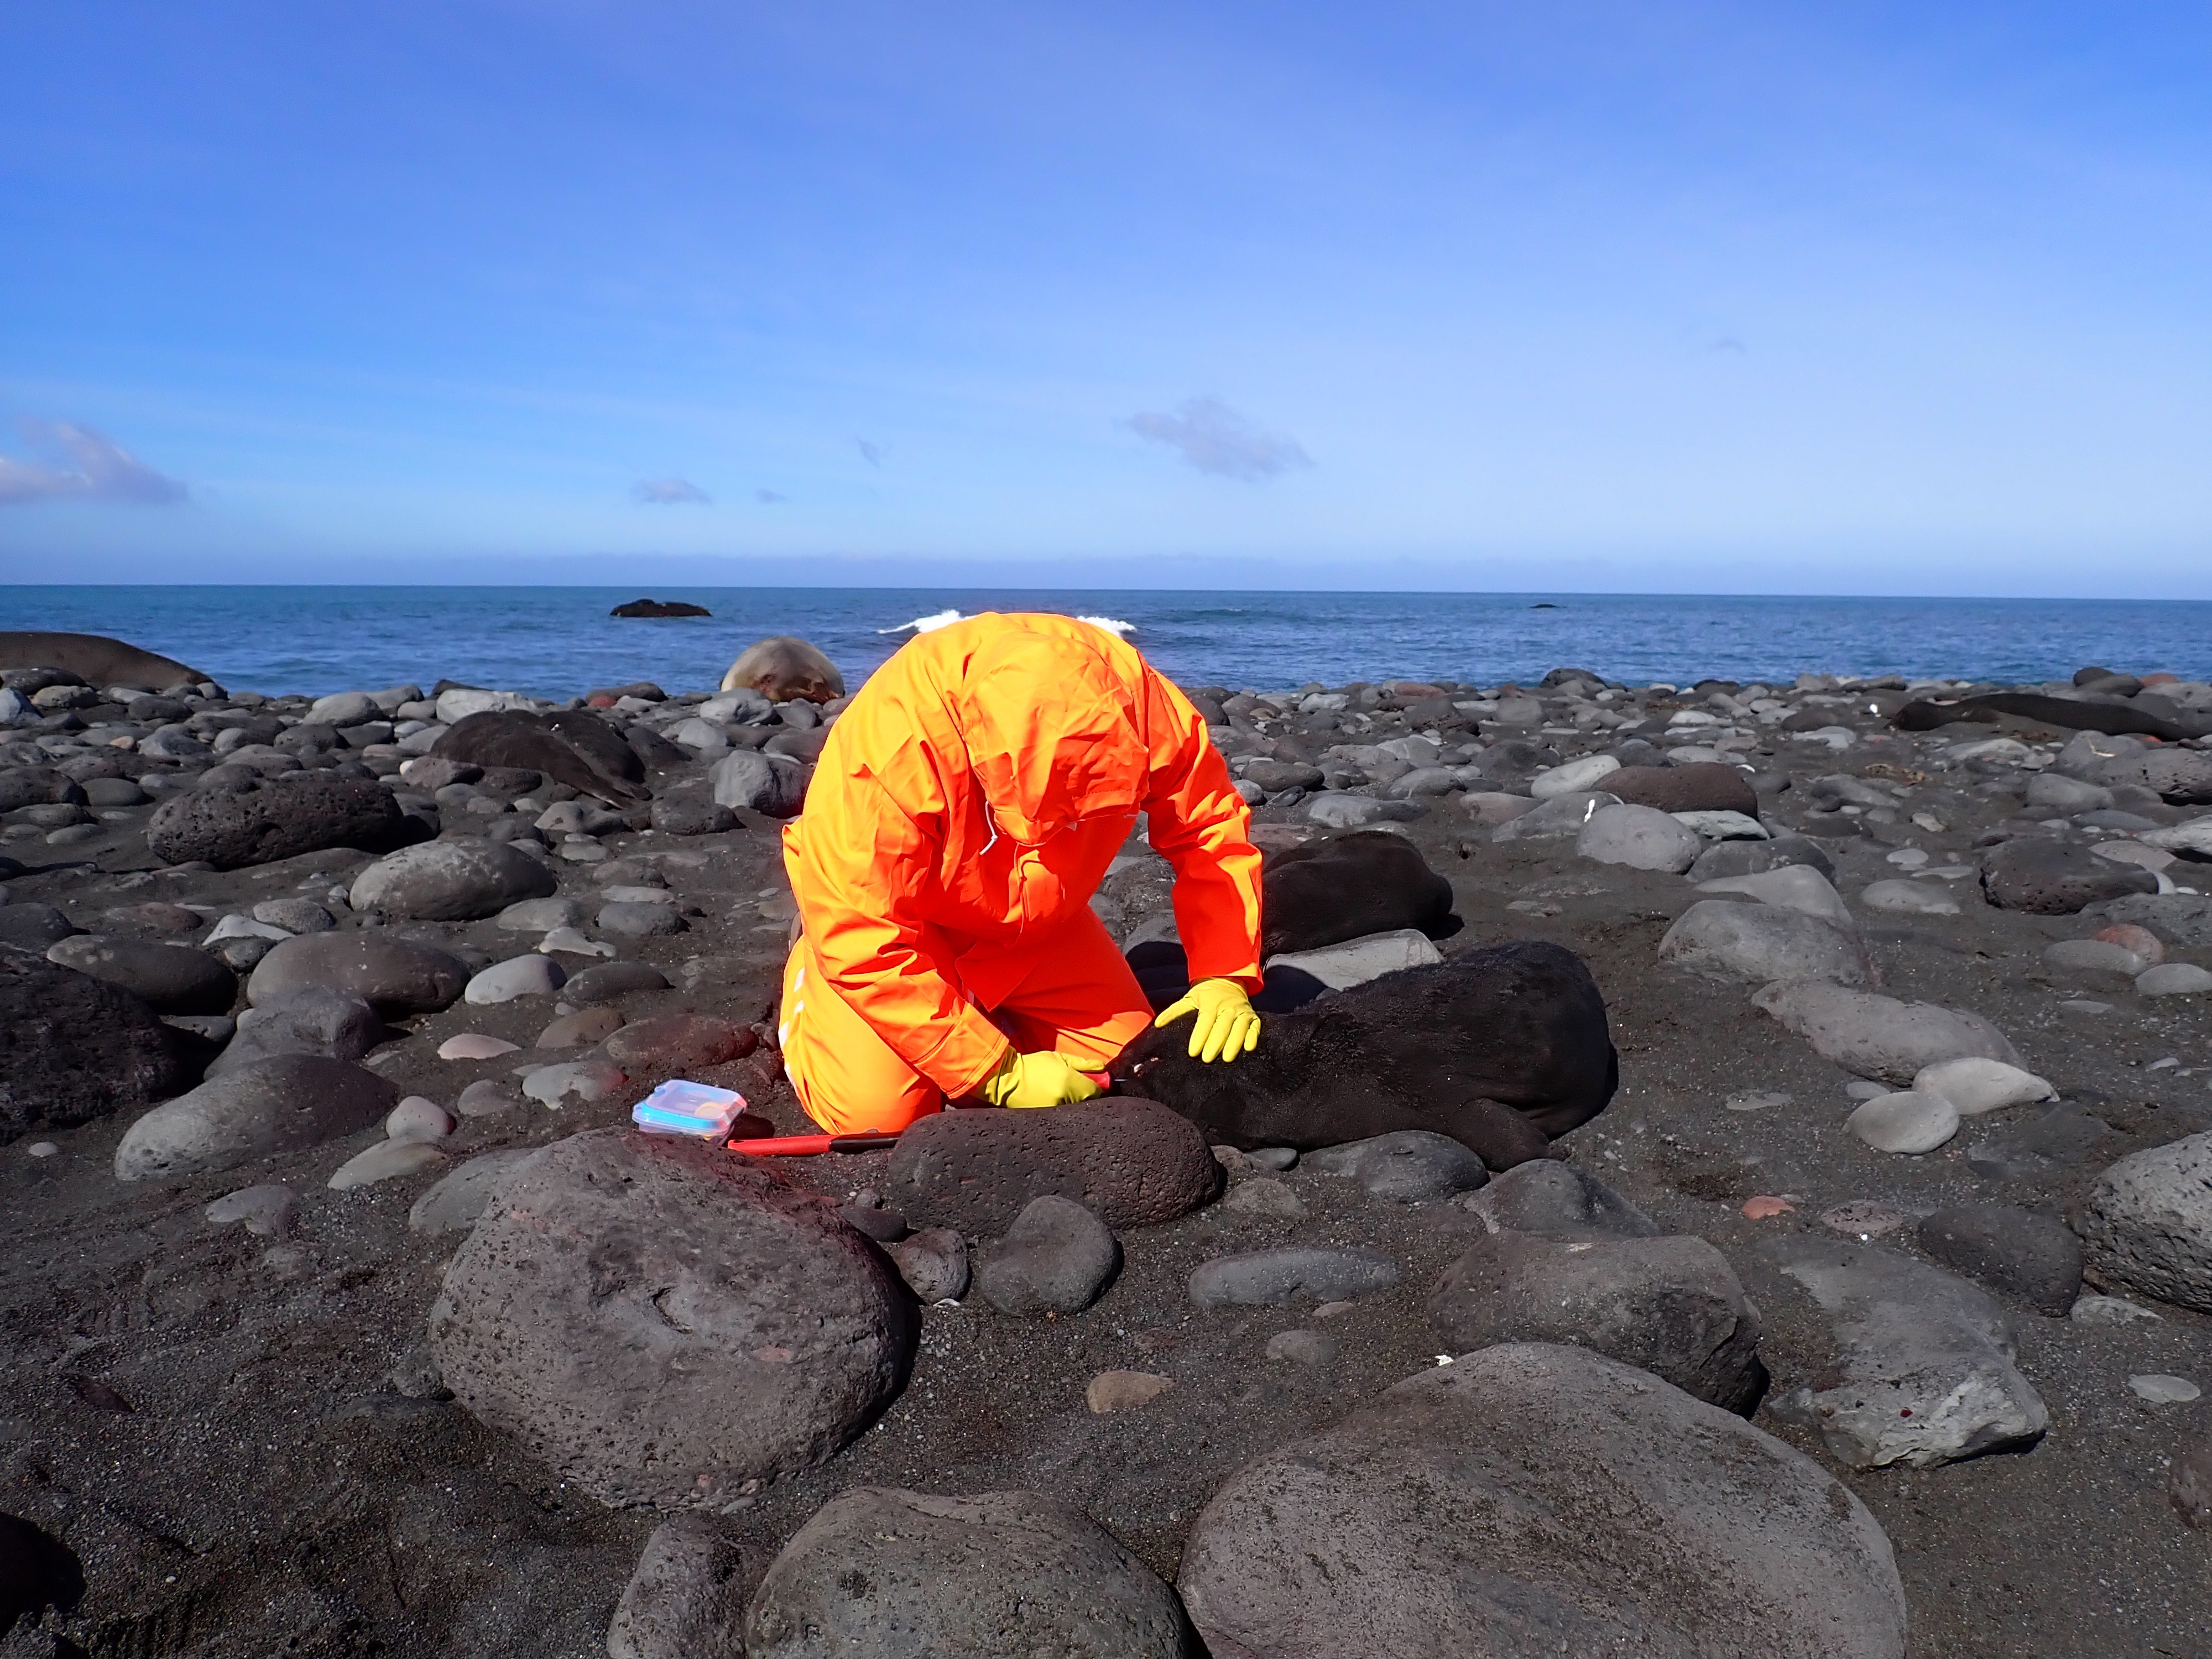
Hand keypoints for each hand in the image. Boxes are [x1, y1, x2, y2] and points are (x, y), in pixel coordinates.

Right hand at [980, 1049, 1104, 1108]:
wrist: (1007, 1079)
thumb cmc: (1033, 1066)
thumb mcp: (1059, 1058)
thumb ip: (1083, 1064)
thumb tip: (1102, 1069)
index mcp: (1070, 1082)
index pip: (1095, 1091)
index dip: (1096, 1086)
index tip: (1093, 1082)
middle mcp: (1065, 1099)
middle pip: (1087, 1101)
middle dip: (1084, 1094)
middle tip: (1072, 1086)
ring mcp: (1056, 1112)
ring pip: (1075, 1109)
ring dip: (1073, 1102)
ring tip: (1058, 1092)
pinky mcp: (1047, 1120)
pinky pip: (1064, 1117)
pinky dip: (1062, 1109)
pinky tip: (1051, 1099)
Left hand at [1153, 977, 1260, 1062]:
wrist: (1227, 980)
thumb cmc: (1205, 994)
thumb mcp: (1189, 999)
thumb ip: (1174, 1012)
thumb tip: (1157, 1024)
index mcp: (1211, 1003)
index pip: (1205, 1021)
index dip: (1199, 1037)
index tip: (1192, 1052)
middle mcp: (1228, 1007)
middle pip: (1222, 1027)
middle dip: (1215, 1043)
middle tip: (1207, 1059)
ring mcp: (1242, 1012)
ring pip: (1239, 1028)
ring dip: (1234, 1043)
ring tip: (1227, 1058)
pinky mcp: (1252, 1017)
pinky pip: (1255, 1027)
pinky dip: (1253, 1036)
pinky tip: (1249, 1048)